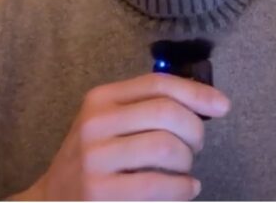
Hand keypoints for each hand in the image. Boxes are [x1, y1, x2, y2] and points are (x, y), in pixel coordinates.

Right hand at [11, 73, 230, 200]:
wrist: (52, 202)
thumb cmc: (95, 162)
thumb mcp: (109, 125)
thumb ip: (147, 109)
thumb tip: (206, 101)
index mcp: (100, 100)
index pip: (158, 84)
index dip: (197, 93)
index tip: (223, 105)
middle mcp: (95, 124)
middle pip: (167, 113)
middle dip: (194, 130)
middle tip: (195, 147)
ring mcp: (95, 160)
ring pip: (167, 147)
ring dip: (187, 161)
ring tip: (184, 171)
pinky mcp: (100, 194)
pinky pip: (160, 184)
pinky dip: (183, 187)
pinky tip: (186, 189)